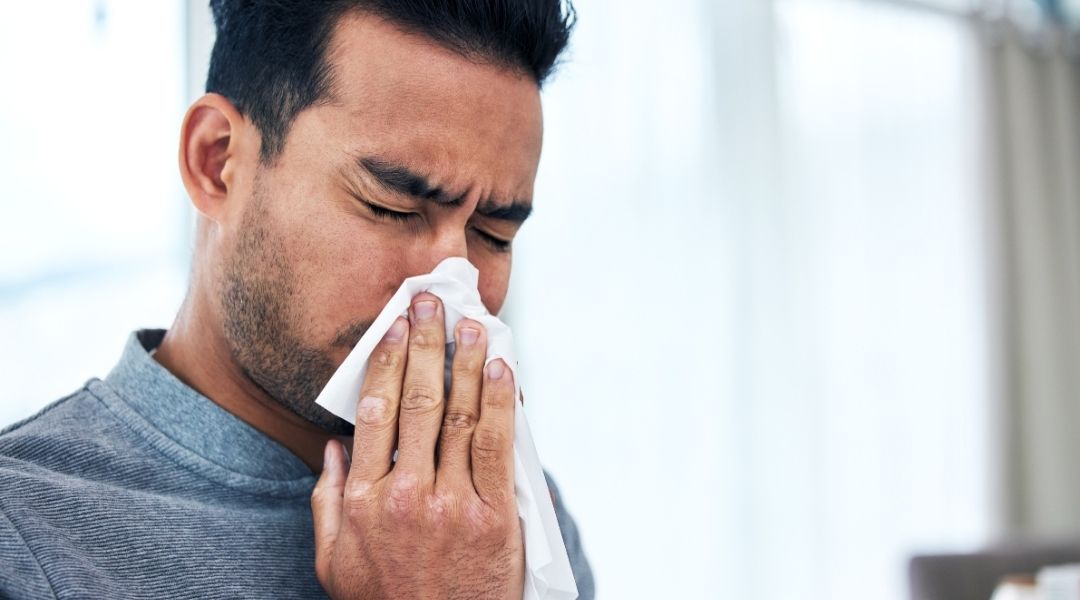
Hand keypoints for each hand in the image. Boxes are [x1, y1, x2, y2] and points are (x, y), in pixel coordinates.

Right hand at [311, 293, 523, 599]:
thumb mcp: (334, 560)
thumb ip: (328, 500)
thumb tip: (334, 445)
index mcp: (365, 498)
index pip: (374, 411)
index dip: (387, 360)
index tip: (395, 326)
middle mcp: (407, 494)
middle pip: (418, 401)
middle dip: (425, 344)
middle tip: (430, 303)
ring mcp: (454, 503)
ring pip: (461, 416)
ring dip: (467, 362)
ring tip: (472, 323)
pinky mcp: (495, 516)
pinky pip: (498, 447)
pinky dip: (500, 403)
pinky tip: (501, 371)